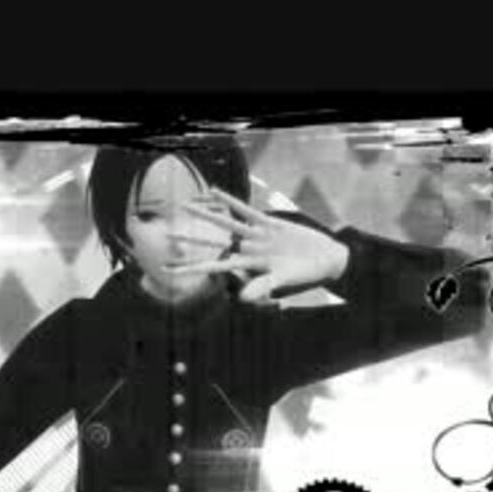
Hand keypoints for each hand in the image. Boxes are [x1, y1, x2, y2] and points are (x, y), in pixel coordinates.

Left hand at [169, 187, 350, 303]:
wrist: (325, 259)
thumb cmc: (305, 276)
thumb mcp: (284, 282)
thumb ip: (263, 287)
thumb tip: (243, 298)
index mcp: (248, 267)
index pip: (214, 268)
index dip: (192, 268)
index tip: (171, 270)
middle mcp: (247, 251)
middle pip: (213, 244)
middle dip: (191, 240)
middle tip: (167, 236)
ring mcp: (256, 236)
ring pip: (225, 224)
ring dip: (205, 216)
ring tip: (184, 206)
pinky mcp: (268, 223)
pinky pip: (244, 210)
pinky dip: (229, 201)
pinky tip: (214, 192)